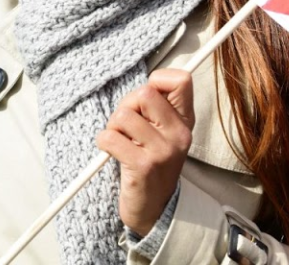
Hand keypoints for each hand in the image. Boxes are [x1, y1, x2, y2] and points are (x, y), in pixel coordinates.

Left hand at [96, 68, 194, 235]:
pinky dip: (103, 142)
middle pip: (144, 92)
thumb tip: (150, 80)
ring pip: (123, 114)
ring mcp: (162, 151)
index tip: (146, 101)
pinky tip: (113, 154)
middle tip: (127, 128)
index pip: (181, 80)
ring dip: (113, 127)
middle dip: (126, 106)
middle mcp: (179, 134)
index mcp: (185, 121)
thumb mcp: (163, 132)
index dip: (156, 81)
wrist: (153, 208)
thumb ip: (158, 105)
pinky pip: (110, 137)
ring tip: (121, 142)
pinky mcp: (143, 166)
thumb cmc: (150, 161)